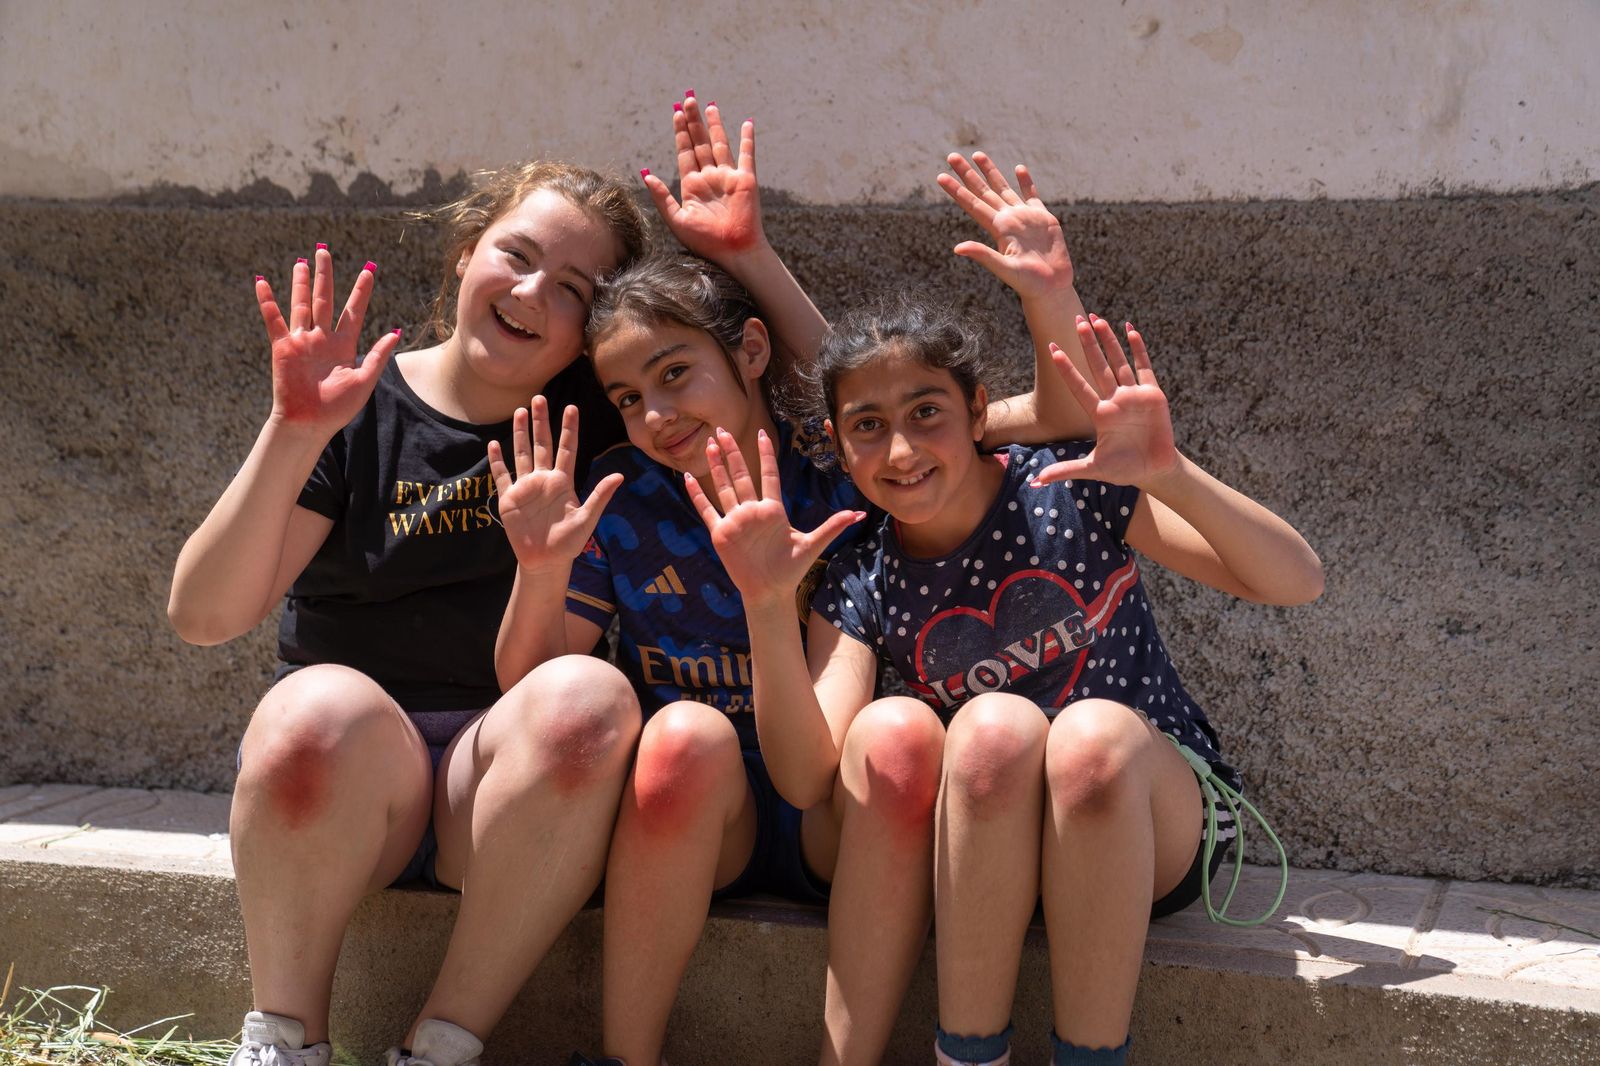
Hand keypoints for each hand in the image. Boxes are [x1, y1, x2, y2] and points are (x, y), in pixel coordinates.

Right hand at [257, 247, 399, 433]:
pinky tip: (262, 282)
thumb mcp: (364, 380)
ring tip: (302, 262)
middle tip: (324, 251)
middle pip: (325, 299)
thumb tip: (395, 332)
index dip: (361, 291)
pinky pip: (274, 320)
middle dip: (325, 276)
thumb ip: (377, 355)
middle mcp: (323, 338)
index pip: (353, 311)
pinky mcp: (283, 347)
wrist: (310, 423)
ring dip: (301, 283)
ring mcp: (302, 341)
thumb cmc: (338, 408)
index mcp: (344, 345)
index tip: (369, 270)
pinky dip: (267, 302)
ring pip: (302, 304)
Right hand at [489, 398, 623, 571]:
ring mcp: (526, 487)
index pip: (567, 449)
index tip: (571, 406)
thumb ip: (600, 496)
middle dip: (540, 422)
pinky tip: (493, 444)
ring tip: (519, 411)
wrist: (545, 561)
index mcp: (563, 482)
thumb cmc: (569, 543)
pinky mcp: (509, 499)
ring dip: (519, 433)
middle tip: (538, 397)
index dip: (569, 428)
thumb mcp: (587, 519)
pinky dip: (497, 461)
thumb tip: (619, 476)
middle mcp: (544, 480)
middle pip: (542, 444)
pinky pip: (502, 476)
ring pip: (522, 454)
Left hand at [642, 92, 765, 259]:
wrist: (733, 253)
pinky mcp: (746, 180)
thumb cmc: (705, 242)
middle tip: (688, 98)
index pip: (685, 152)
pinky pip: (747, 154)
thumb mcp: (677, 220)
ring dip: (714, 124)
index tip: (676, 112)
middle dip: (693, 121)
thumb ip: (662, 197)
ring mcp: (728, 177)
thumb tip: (646, 173)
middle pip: (700, 143)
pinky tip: (745, 123)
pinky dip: (747, 138)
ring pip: (720, 144)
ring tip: (708, 105)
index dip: (680, 132)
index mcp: (692, 186)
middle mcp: (710, 178)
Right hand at [685, 428, 862, 602]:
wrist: (770, 592)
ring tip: (710, 444)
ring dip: (716, 466)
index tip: (762, 433)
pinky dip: (697, 494)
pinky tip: (689, 476)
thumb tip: (860, 514)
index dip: (765, 454)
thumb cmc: (791, 569)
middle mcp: (752, 511)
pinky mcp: (721, 533)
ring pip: (723, 487)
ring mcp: (735, 521)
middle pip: (741, 475)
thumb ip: (833, 526)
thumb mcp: (813, 544)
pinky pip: (707, 510)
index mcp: (773, 510)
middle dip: (733, 452)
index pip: (768, 475)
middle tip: (724, 429)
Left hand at [937, 152, 1074, 299]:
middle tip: (952, 156)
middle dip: (968, 174)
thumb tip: (957, 248)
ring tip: (978, 154)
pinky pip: (1031, 196)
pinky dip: (1026, 182)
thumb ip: (983, 255)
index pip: (972, 204)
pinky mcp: (1043, 218)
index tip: (941, 176)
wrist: (1052, 288)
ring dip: (991, 172)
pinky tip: (1019, 169)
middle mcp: (1008, 219)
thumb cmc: (1028, 282)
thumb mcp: (1004, 269)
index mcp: (998, 229)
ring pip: (1003, 188)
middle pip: (983, 191)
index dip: (957, 190)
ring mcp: (1024, 217)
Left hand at [1032, 316, 1178, 487]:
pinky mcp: (1153, 395)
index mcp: (1099, 414)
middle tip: (1077, 321)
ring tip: (1097, 319)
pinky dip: (1138, 349)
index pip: (1078, 386)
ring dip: (1109, 340)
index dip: (1066, 368)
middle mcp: (1114, 400)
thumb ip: (1066, 470)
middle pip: (1098, 366)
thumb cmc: (1124, 469)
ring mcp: (1133, 395)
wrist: (1154, 470)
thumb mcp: (1093, 469)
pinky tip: (1130, 329)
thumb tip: (1036, 481)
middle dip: (1088, 344)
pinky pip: (1144, 367)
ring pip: (1118, 362)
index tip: (1052, 349)